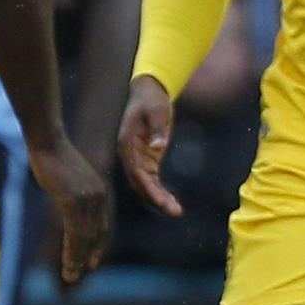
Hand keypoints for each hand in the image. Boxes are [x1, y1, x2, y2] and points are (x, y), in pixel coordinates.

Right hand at [29, 138, 111, 285]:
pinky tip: (69, 266)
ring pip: (86, 239)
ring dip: (79, 261)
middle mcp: (98, 198)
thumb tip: (67, 201)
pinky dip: (73, 254)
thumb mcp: (68, 177)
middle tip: (81, 274)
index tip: (93, 261)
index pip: (102, 225)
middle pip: (97, 235)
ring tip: (72, 277)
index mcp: (99, 192)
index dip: (98, 245)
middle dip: (89, 257)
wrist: (48, 141)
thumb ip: (72, 192)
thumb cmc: (52, 155)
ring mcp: (87, 201)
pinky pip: (75, 234)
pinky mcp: (73, 202)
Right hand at [116, 75, 180, 217]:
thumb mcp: (157, 111)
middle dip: (155, 198)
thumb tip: (158, 147)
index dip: (148, 187)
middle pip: (140, 182)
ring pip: (145, 183)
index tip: (161, 200)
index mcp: (127, 144)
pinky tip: (172, 202)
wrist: (149, 93)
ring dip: (158, 198)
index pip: (135, 171)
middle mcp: (129, 154)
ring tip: (176, 211)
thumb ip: (158, 129)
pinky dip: (160, 190)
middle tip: (174, 211)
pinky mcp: (147, 158)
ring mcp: (138, 157)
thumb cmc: (152, 100)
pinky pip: (152, 179)